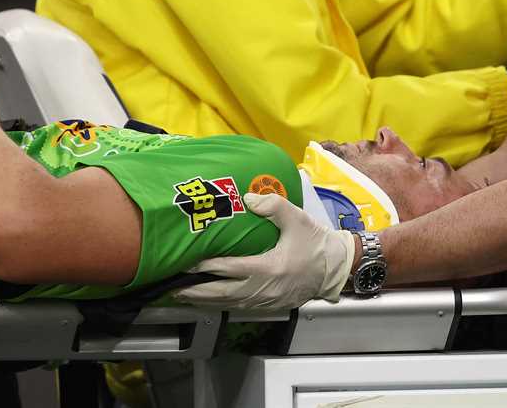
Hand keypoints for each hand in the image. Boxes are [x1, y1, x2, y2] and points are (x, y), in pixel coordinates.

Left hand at [172, 192, 354, 309]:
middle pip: (222, 293)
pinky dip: (219, 304)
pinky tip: (206, 300)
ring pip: (228, 304)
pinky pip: (238, 307)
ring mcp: (266, 301)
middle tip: (171, 286)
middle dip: (195, 291)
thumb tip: (247, 198)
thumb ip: (273, 206)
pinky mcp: (268, 306)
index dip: (206, 266)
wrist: (335, 268)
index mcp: (269, 268)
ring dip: (204, 300)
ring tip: (180, 295)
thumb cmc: (315, 242)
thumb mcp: (297, 218)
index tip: (186, 262)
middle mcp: (264, 289)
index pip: (230, 269)